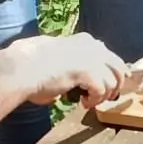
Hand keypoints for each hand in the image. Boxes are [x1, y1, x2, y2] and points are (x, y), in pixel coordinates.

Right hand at [1, 33, 125, 106]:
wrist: (23, 66)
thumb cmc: (31, 62)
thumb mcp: (54, 54)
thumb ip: (68, 61)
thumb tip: (68, 75)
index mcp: (84, 40)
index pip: (108, 55)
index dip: (110, 72)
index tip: (105, 85)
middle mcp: (93, 46)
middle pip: (118, 68)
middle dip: (115, 84)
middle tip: (106, 97)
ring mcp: (92, 58)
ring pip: (112, 82)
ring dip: (104, 95)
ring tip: (90, 102)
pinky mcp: (88, 72)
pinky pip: (101, 91)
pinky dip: (95, 101)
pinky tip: (85, 104)